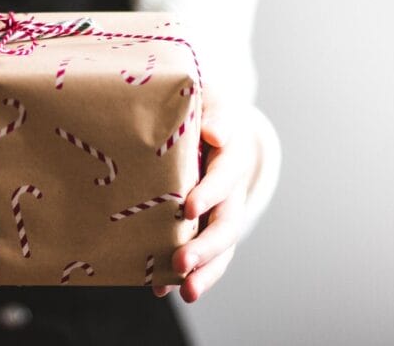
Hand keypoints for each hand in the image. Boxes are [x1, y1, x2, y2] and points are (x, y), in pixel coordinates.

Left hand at [153, 91, 256, 302]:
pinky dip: (185, 274)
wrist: (209, 125)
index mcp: (232, 156)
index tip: (188, 208)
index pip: (225, 176)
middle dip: (206, 246)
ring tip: (186, 292)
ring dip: (205, 272)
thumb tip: (215, 134)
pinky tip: (161, 289)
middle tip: (181, 262)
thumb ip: (214, 115)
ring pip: (220, 248)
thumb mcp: (210, 101)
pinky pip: (202, 256)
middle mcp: (231, 190)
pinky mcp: (204, 227)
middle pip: (226, 223)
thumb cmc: (202, 110)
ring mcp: (220, 213)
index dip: (210, 192)